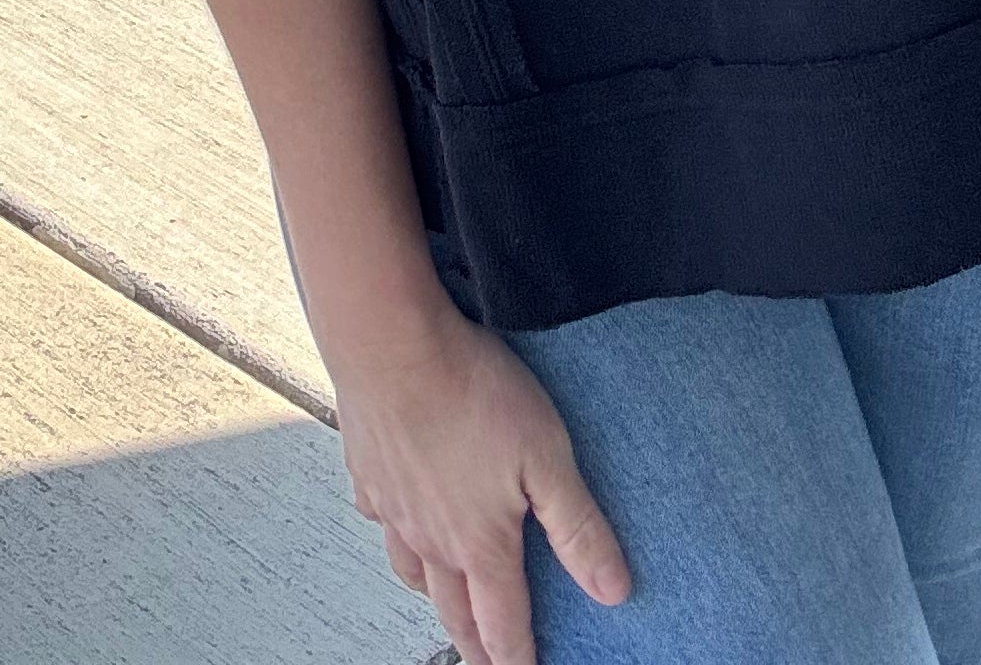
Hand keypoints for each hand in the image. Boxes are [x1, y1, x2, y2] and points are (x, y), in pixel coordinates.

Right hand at [332, 292, 630, 664]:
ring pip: (412, 573)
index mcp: (480, 543)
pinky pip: (380, 521)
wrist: (391, 346)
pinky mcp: (368, 473)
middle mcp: (432, 539)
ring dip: (433, 596)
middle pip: (454, 611)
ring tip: (446, 600)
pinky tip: (399, 518)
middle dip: (475, 643)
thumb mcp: (548, 458)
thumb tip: (612, 590)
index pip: (503, 623)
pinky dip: (393, 533)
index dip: (518, 659)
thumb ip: (578, 528)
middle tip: (486, 659)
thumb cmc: (472, 393)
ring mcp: (394, 508)